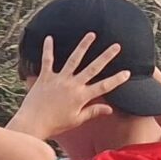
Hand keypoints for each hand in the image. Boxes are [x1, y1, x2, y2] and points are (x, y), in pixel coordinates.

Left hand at [9, 33, 129, 140]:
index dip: (116, 79)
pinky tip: (49, 37)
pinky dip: (48, 49)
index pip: (104, 86)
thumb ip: (93, 112)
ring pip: (74, 59)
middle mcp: (72, 85)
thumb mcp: (76, 120)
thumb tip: (109, 109)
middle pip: (93, 68)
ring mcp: (59, 79)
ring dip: (83, 46)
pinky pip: (47, 61)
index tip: (127, 72)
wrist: (33, 124)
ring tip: (91, 34)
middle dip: (106, 56)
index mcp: (81, 97)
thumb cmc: (55, 124)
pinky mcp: (45, 77)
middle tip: (116, 46)